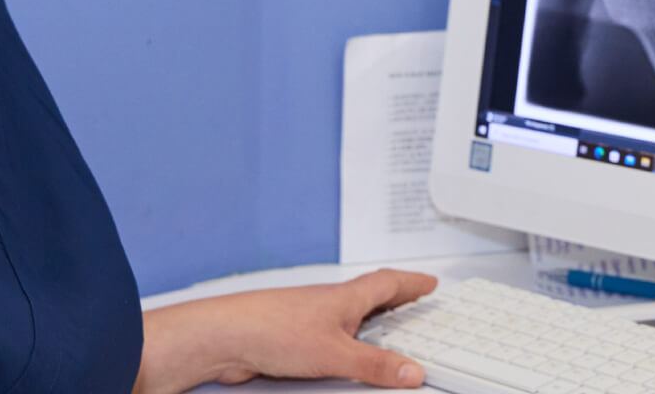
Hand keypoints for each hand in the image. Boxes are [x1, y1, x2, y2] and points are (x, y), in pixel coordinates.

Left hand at [136, 268, 437, 392]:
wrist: (225, 337)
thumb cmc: (272, 330)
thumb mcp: (336, 355)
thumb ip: (375, 366)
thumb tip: (410, 372)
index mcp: (345, 298)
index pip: (388, 283)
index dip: (412, 283)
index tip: (429, 283)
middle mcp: (328, 304)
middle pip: (370, 296)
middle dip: (394, 299)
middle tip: (413, 300)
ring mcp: (308, 320)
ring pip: (348, 316)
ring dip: (369, 321)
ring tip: (386, 332)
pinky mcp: (291, 339)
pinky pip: (329, 337)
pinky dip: (345, 343)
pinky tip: (343, 359)